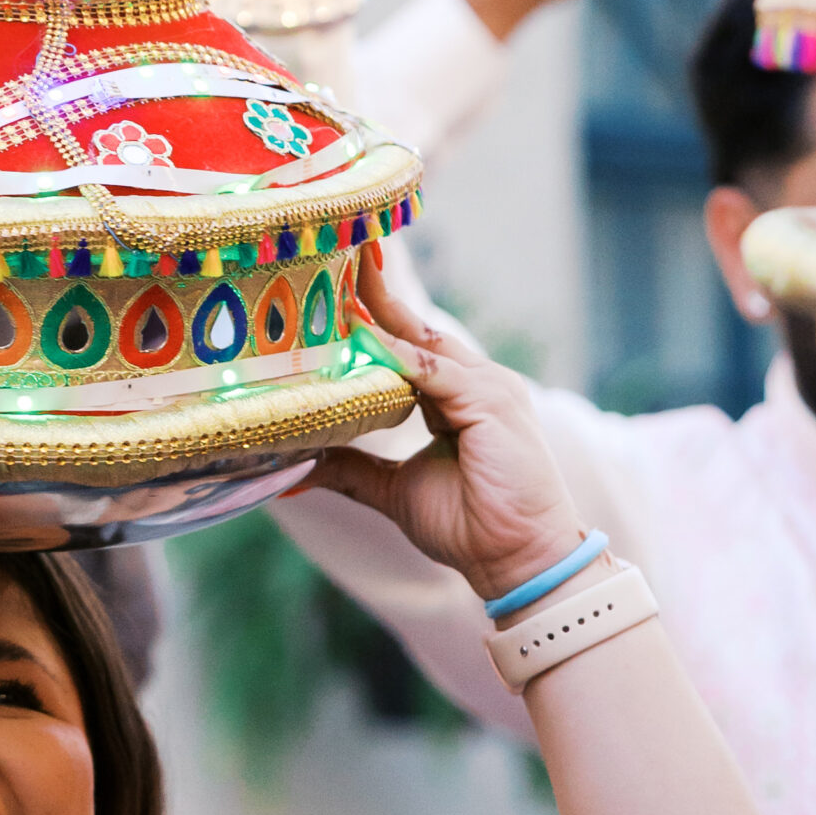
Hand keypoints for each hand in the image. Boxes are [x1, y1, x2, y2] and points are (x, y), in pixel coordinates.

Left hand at [308, 251, 583, 604]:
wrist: (518, 560)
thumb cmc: (469, 525)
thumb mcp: (393, 489)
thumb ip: (352, 469)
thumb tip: (298, 466)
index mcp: (458, 397)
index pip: (411, 343)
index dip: (374, 314)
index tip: (333, 286)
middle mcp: (477, 382)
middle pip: (418, 328)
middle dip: (376, 293)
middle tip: (335, 254)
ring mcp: (490, 388)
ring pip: (425, 341)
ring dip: (381, 311)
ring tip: (339, 281)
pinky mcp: (493, 403)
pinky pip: (435, 371)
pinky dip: (398, 353)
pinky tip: (363, 336)